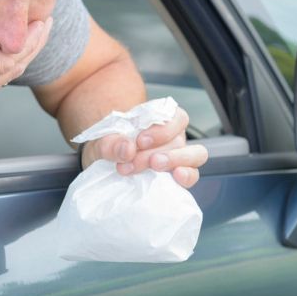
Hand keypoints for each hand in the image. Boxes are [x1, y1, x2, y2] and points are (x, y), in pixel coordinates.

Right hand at [0, 17, 52, 126]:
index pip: (6, 60)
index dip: (28, 40)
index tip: (40, 19)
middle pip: (12, 70)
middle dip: (34, 45)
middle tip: (46, 21)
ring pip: (5, 77)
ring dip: (24, 54)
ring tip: (35, 32)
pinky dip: (9, 64)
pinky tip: (11, 49)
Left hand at [80, 107, 207, 187]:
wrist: (105, 165)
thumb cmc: (109, 147)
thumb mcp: (101, 142)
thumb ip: (111, 144)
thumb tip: (127, 148)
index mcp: (159, 120)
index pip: (175, 117)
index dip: (162, 128)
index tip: (140, 140)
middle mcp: (172, 136)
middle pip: (179, 139)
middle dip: (157, 151)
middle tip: (135, 160)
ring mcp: (178, 156)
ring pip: (195, 154)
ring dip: (175, 160)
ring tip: (154, 166)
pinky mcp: (177, 176)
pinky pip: (192, 174)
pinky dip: (186, 176)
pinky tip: (175, 178)